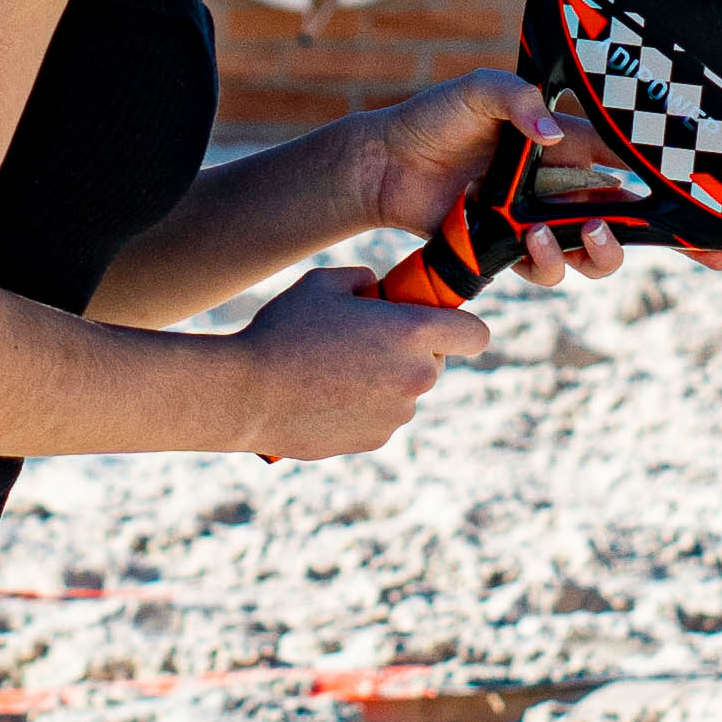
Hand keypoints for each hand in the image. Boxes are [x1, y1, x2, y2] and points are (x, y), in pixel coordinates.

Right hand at [235, 267, 488, 458]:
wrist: (245, 395)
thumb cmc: (283, 331)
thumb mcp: (324, 283)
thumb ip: (365, 280)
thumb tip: (378, 292)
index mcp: (412, 332)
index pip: (476, 334)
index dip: (458, 326)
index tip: (434, 322)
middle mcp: (416, 377)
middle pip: (434, 361)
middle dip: (408, 350)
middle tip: (363, 339)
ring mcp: (398, 415)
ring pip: (406, 391)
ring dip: (384, 380)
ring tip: (333, 369)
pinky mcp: (375, 441)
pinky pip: (381, 417)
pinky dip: (363, 407)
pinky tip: (324, 395)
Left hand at [350, 69, 721, 286]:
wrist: (387, 160)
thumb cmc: (436, 117)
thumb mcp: (480, 90)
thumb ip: (518, 101)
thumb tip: (551, 132)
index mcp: (570, 143)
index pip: (638, 163)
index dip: (681, 185)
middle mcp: (564, 186)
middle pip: (634, 220)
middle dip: (678, 242)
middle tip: (707, 253)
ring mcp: (540, 221)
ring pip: (597, 253)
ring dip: (603, 252)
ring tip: (584, 233)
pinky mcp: (512, 250)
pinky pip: (546, 269)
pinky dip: (549, 261)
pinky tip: (532, 239)